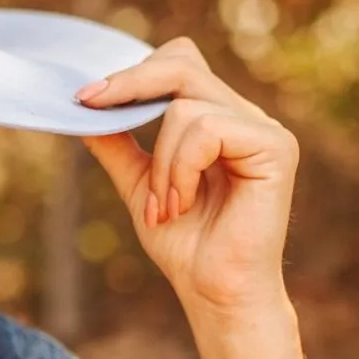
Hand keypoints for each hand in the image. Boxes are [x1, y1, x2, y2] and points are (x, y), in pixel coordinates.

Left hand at [75, 37, 298, 319]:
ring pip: (184, 107)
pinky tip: (180, 205)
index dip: (132, 73)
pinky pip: (206, 130)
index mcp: (219, 119)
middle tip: (90, 106)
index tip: (83, 98)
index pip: (178, 65)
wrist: (215, 292)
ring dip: (159, 163)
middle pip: (182, 65)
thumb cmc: (186, 245)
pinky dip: (179, 169)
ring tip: (163, 207)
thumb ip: (118, 144)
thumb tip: (83, 105)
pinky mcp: (275, 147)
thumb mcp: (139, 184)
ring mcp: (264, 130)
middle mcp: (245, 117)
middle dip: (130, 86)